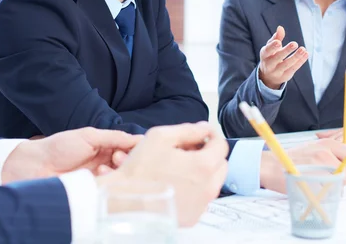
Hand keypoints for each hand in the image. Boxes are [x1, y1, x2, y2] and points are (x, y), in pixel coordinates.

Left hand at [1, 127, 140, 183]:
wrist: (37, 166)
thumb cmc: (60, 147)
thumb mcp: (89, 136)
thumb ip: (114, 137)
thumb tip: (138, 138)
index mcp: (104, 146)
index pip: (128, 148)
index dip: (134, 148)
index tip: (135, 148)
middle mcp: (104, 161)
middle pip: (127, 163)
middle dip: (126, 160)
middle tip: (117, 158)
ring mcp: (99, 176)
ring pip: (120, 176)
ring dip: (117, 171)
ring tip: (104, 168)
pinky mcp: (93, 189)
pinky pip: (110, 187)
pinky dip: (108, 181)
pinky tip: (99, 176)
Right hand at [98, 122, 228, 226]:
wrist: (124, 201)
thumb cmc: (139, 170)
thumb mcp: (161, 137)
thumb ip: (188, 129)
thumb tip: (205, 128)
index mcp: (203, 166)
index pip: (221, 145)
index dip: (212, 136)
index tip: (202, 134)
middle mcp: (208, 188)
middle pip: (220, 165)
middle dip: (209, 154)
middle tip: (188, 151)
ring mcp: (201, 205)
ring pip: (213, 182)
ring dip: (203, 172)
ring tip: (179, 168)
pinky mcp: (193, 217)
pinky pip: (202, 199)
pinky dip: (195, 190)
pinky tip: (176, 184)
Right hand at [258, 26, 307, 88]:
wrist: (268, 76)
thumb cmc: (270, 57)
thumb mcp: (270, 48)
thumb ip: (276, 38)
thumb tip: (280, 28)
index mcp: (265, 55)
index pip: (267, 50)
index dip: (272, 47)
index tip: (279, 42)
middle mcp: (269, 64)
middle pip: (277, 58)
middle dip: (286, 51)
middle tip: (294, 44)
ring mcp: (277, 71)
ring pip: (287, 64)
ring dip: (296, 57)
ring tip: (303, 49)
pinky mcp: (285, 76)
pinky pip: (293, 68)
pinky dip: (300, 61)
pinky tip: (306, 54)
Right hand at [259, 139, 345, 192]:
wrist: (270, 165)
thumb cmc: (290, 159)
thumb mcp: (312, 148)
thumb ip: (329, 154)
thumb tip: (343, 166)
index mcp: (327, 144)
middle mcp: (326, 155)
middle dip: (343, 180)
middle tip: (332, 181)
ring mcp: (320, 170)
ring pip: (340, 187)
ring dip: (334, 190)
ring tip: (318, 185)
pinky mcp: (315, 184)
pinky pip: (328, 195)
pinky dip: (324, 197)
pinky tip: (314, 190)